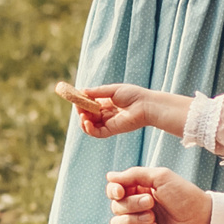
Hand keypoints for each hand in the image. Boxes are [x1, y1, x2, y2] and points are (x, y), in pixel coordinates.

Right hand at [65, 82, 180, 138]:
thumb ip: (97, 92)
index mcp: (106, 103)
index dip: (82, 102)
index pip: (90, 105)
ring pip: (90, 125)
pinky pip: (96, 133)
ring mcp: (108, 123)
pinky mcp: (111, 130)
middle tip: (78, 106)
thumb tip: (81, 91)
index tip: (76, 98)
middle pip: (88, 115)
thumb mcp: (112, 90)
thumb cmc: (133, 95)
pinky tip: (86, 122)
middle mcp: (106, 114)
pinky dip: (89, 129)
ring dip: (83, 121)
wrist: (146, 105)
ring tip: (83, 115)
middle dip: (81, 111)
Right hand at [105, 167, 210, 223]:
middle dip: (131, 205)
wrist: (203, 220)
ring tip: (153, 218)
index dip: (113, 191)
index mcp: (139, 191)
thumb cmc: (185, 196)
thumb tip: (109, 176)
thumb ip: (133, 174)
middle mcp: (136, 208)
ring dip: (133, 220)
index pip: (114, 191)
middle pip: (115, 207)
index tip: (121, 191)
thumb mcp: (160, 176)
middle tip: (151, 203)